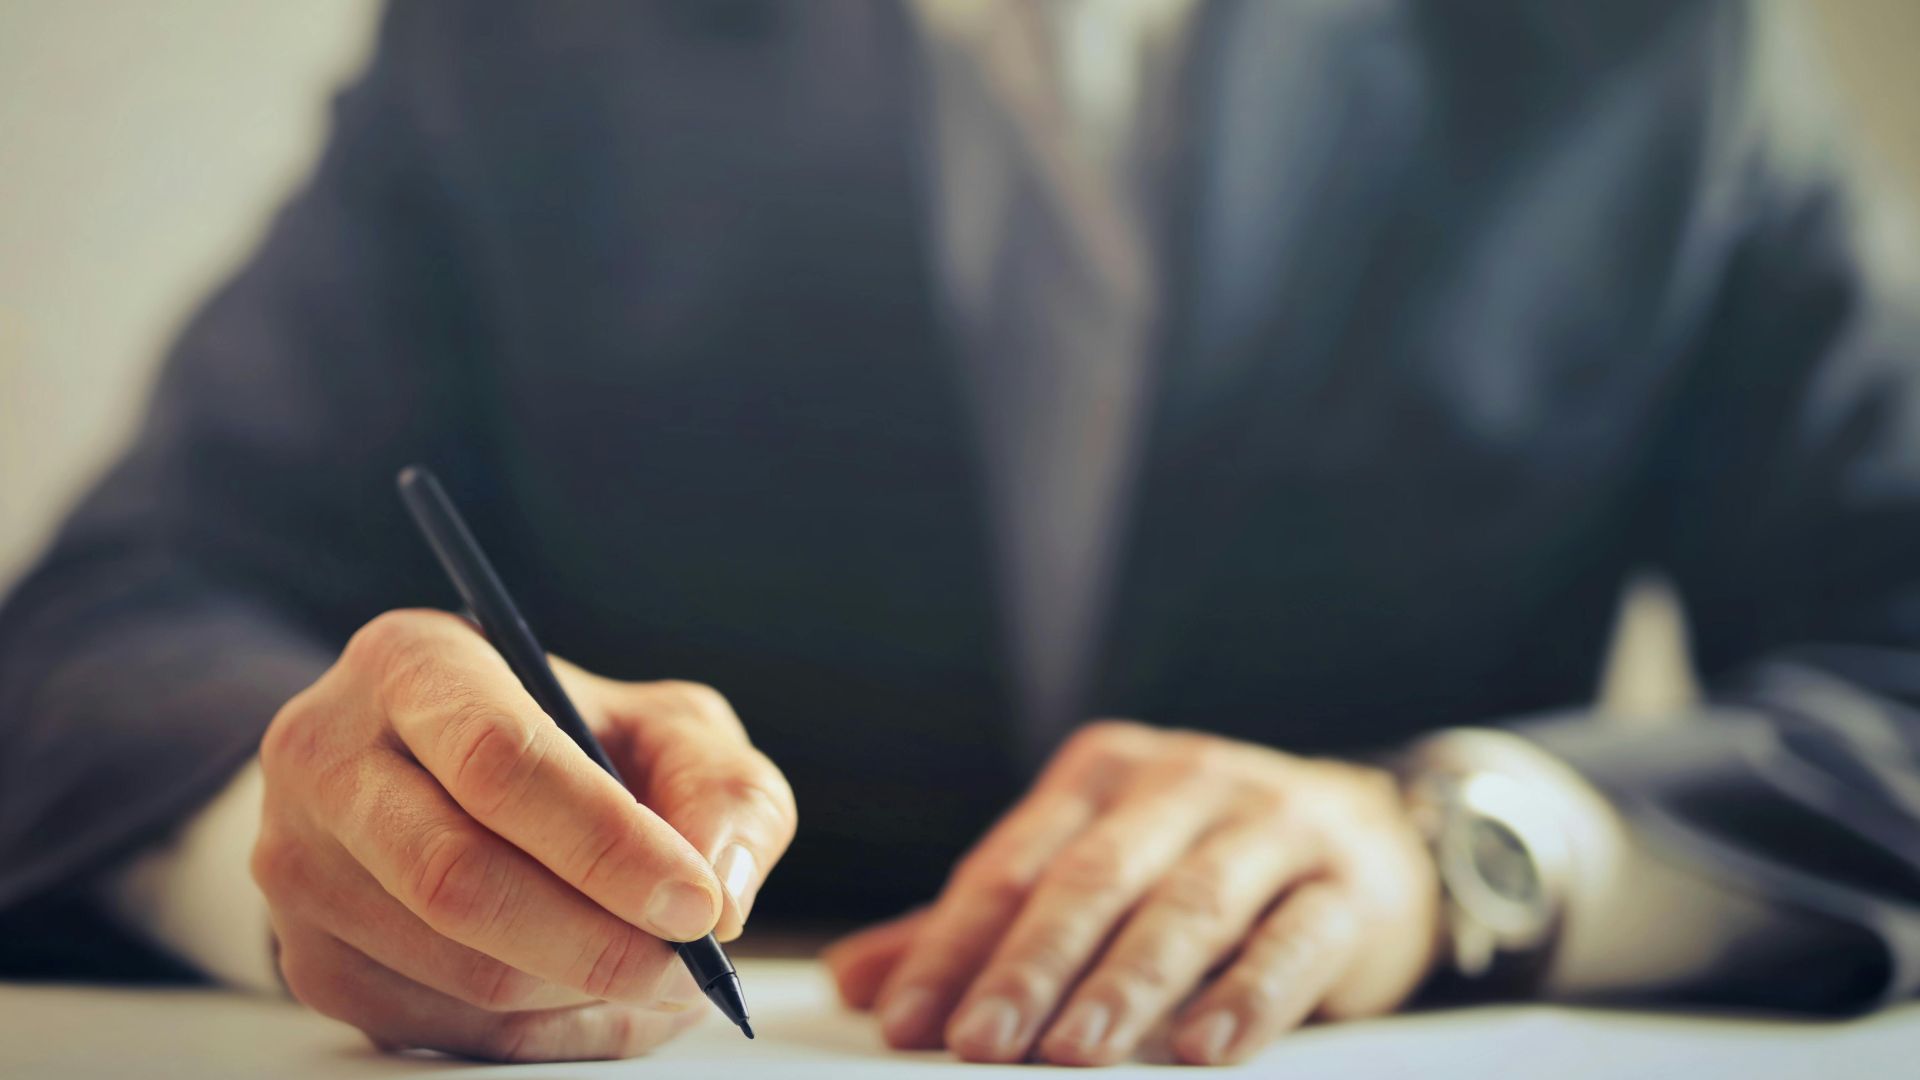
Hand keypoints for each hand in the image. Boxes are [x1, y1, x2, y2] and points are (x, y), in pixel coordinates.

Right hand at [251, 609, 795, 1060]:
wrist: (442, 777)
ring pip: (456, 971)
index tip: (696, 904)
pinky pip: (442, 1028)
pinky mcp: (313, 961)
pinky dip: (545, 1032)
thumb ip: (721, 788)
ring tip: (661, 977)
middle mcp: (328, 756)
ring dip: (582, 995)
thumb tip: (723, 892)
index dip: (606, 844)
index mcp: (413, 663)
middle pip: (459, 878)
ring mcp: (302, 866)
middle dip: (598, 942)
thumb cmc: (573, 743)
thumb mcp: (664, 726)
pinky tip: (596, 997)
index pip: (498, 760)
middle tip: (691, 968)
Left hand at [824, 721, 1440, 1066]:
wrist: (1374, 834)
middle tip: (976, 1044)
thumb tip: (858, 981)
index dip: (954, 945)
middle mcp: (1182, 782)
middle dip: (1028, 966)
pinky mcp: (1343, 884)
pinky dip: (1244, 997)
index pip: (1012, 865)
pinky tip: (1200, 1050)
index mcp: (1102, 774)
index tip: (907, 1021)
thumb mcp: (1093, 869)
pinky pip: (1290, 942)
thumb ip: (983, 925)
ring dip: (1125, 985)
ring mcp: (1269, 825)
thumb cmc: (1200, 860)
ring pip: (1186, 907)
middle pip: (1090, 880)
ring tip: (1072, 1054)